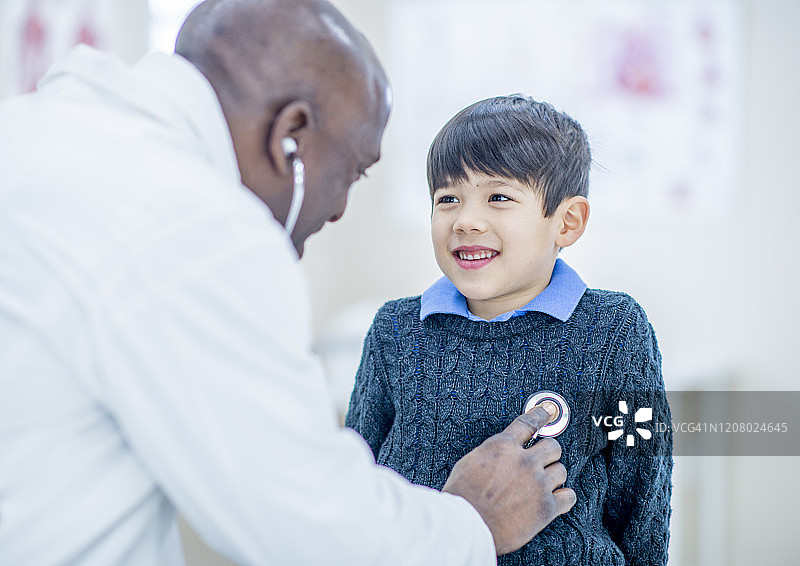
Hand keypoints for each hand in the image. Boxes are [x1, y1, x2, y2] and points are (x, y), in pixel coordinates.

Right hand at [441, 404, 575, 555]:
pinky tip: (557, 499)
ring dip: (554, 476)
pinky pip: (569, 496)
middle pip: (553, 446)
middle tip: (542, 460)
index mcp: (503, 447)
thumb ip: (492, 452)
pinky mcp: (546, 508)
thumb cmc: (462, 496)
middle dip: (548, 452)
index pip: (529, 423)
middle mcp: (524, 462)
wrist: (467, 525)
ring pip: (561, 470)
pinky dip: (564, 497)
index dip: (541, 415)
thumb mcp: (470, 462)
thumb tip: (502, 451)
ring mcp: (538, 484)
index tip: (548, 411)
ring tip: (543, 483)